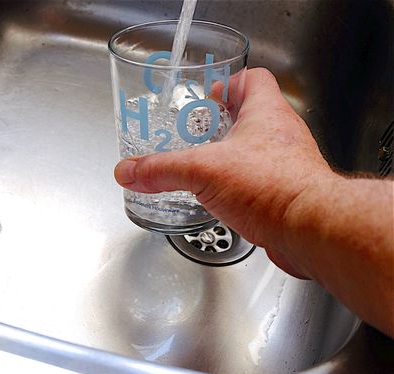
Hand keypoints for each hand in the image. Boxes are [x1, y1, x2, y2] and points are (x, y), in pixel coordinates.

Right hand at [114, 68, 335, 277]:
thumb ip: (160, 169)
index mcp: (265, 113)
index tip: (209, 95)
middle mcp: (281, 134)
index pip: (253, 79)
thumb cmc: (273, 187)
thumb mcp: (202, 170)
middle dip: (223, 122)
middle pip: (253, 114)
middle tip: (198, 132)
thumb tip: (128, 171)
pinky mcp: (287, 192)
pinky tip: (222, 197)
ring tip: (205, 165)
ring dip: (232, 154)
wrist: (310, 229)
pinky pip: (261, 179)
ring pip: (257, 149)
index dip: (230, 82)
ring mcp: (288, 163)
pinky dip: (241, 184)